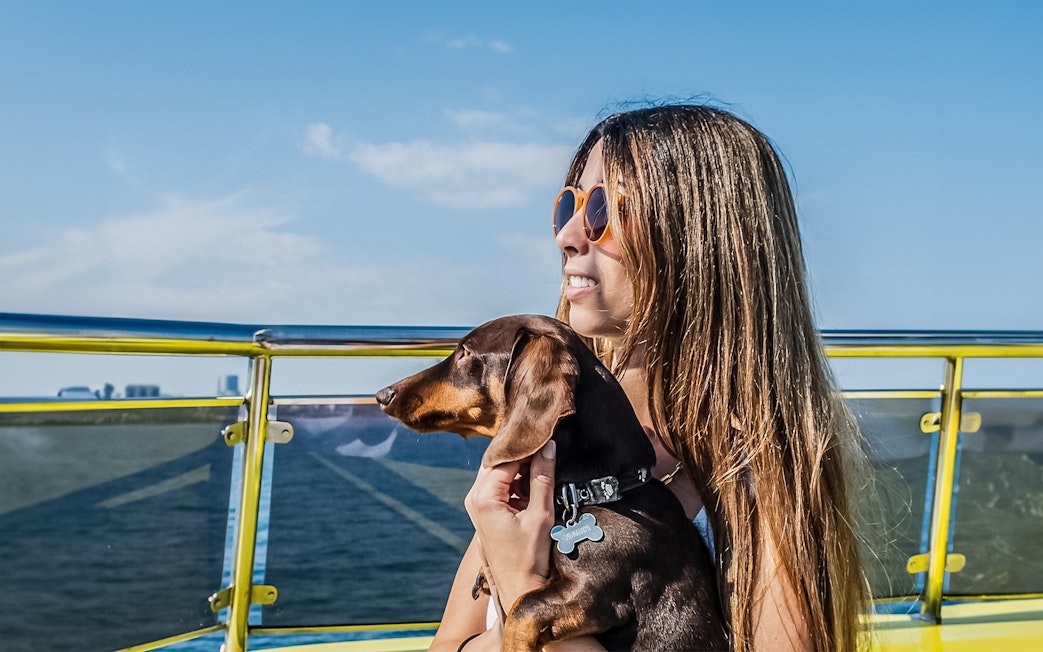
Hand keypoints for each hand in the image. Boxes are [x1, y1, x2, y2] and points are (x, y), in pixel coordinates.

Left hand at [464, 440, 556, 611]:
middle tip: (546, 442)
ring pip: (500, 470)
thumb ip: (542, 478)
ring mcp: (478, 503)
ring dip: (521, 465)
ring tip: (545, 461)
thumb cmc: (528, 558)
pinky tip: (536, 479)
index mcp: (483, 497)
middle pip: (499, 460)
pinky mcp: (486, 509)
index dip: (526, 444)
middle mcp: (475, 497)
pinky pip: (502, 483)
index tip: (545, 431)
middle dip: (522, 452)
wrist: (519, 589)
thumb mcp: (540, 515)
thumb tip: (547, 446)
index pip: (505, 457)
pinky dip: (518, 479)